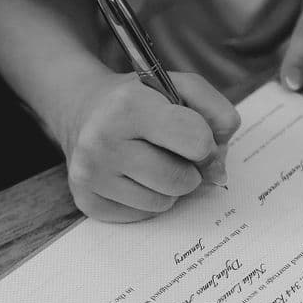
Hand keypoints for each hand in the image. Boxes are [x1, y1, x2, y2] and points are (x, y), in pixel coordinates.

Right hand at [62, 70, 240, 221]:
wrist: (85, 111)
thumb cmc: (142, 100)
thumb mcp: (182, 87)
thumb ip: (217, 114)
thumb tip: (217, 171)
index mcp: (129, 105)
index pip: (196, 141)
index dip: (205, 142)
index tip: (195, 136)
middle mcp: (102, 140)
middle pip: (181, 180)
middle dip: (188, 169)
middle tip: (172, 151)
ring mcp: (91, 174)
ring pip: (163, 203)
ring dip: (168, 187)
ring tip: (151, 161)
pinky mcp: (88, 201)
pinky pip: (142, 215)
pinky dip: (147, 198)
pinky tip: (133, 175)